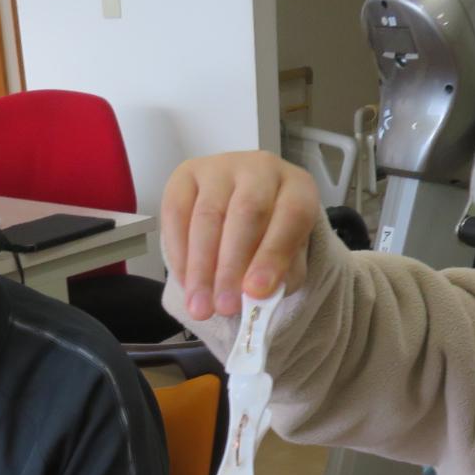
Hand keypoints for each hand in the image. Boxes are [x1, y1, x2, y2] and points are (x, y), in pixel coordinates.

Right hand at [160, 152, 320, 321]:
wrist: (244, 213)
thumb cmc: (270, 238)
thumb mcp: (288, 260)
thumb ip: (280, 277)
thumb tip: (256, 296)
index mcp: (297, 187)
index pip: (291, 216)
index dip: (272, 256)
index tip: (256, 293)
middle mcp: (261, 168)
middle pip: (246, 212)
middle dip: (232, 266)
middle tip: (224, 307)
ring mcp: (221, 167)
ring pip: (208, 215)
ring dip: (201, 268)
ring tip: (200, 307)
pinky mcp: (187, 174)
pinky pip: (177, 214)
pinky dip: (179, 253)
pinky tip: (185, 282)